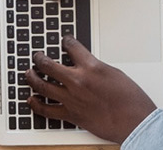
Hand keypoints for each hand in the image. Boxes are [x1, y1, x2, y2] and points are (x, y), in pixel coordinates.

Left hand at [24, 36, 157, 142]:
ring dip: (32, 78)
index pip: (72, 47)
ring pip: (42, 85)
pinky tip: (31, 100)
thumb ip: (96, 68)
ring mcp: (71, 99)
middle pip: (48, 65)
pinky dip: (36, 104)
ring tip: (28, 73)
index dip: (66, 41)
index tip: (64, 41)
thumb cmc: (130, 99)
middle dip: (39, 58)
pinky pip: (47, 109)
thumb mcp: (115, 73)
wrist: (134, 122)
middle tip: (37, 56)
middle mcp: (78, 81)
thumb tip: (87, 67)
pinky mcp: (71, 115)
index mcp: (91, 67)